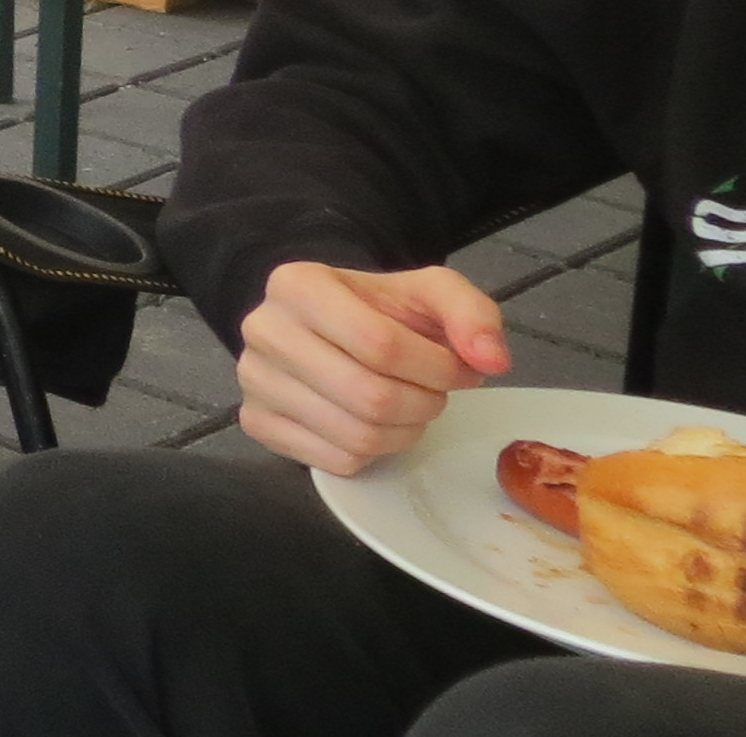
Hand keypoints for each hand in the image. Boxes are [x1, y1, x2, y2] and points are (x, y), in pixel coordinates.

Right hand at [235, 261, 512, 474]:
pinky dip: (374, 452)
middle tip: (434, 392)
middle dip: (424, 403)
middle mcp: (263, 330)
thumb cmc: (377, 309)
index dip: (435, 368)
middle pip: (369, 396)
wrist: (321, 322)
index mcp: (297, 285)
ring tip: (409, 406)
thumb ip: (471, 314)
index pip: (380, 343)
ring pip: (356, 435)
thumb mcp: (429, 293)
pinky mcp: (256, 421)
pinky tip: (376, 423)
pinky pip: (336, 461)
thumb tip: (492, 361)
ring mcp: (253, 380)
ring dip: (404, 431)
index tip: (458, 369)